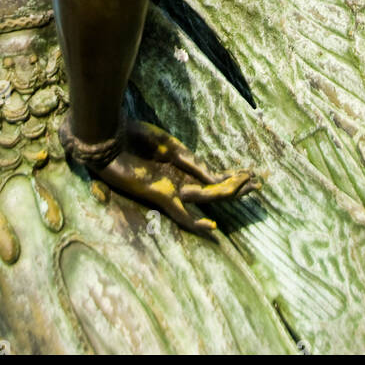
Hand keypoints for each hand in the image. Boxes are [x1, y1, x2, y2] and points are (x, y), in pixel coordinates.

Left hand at [93, 119, 255, 234]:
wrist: (106, 136)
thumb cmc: (132, 136)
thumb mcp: (168, 145)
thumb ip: (191, 162)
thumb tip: (214, 177)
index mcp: (177, 167)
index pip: (209, 175)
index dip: (229, 176)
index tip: (249, 172)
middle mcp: (176, 181)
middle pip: (211, 189)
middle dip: (235, 186)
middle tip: (259, 184)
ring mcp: (168, 189)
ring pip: (203, 199)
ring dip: (226, 196)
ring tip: (249, 191)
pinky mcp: (158, 195)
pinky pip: (180, 214)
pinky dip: (196, 222)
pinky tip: (213, 227)